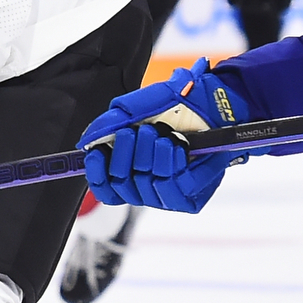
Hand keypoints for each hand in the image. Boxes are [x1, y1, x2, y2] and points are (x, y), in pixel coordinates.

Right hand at [77, 58, 248, 212]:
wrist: (216, 104)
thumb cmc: (178, 106)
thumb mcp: (138, 108)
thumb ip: (109, 124)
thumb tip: (85, 142)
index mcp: (132, 169)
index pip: (106, 188)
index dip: (98, 174)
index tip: (97, 152)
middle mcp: (147, 187)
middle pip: (122, 185)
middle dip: (126, 154)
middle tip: (138, 132)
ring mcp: (168, 195)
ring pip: (144, 187)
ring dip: (150, 155)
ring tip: (162, 134)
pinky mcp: (189, 198)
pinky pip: (170, 188)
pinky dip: (170, 163)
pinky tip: (177, 147)